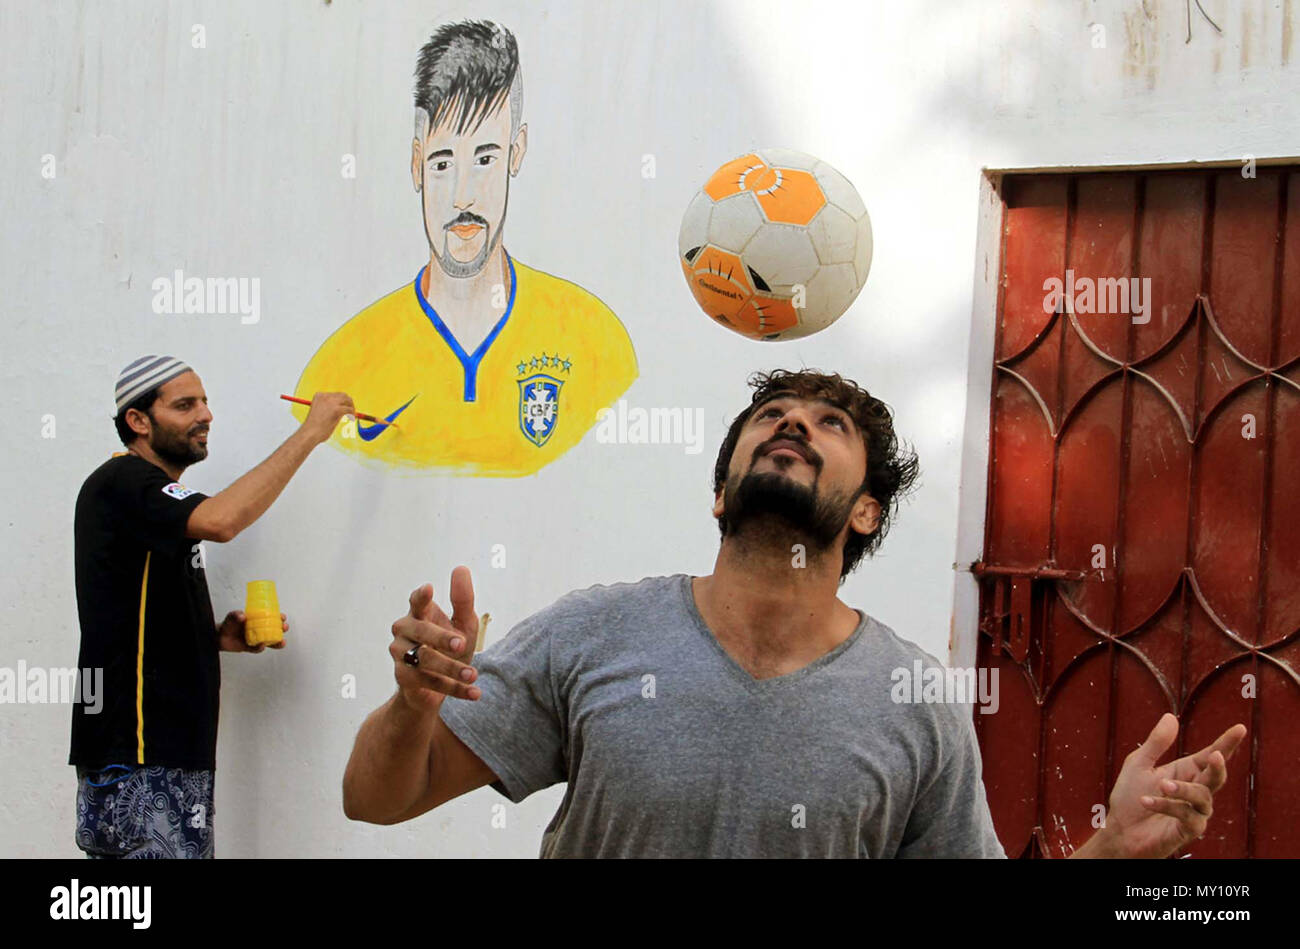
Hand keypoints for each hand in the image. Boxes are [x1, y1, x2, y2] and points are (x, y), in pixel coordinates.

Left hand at [218, 609, 288, 652]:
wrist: (218, 637)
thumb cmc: (228, 624)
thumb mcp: (232, 616)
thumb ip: (236, 615)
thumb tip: (243, 616)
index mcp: (257, 620)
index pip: (271, 618)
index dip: (278, 617)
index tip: (282, 617)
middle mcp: (258, 629)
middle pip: (274, 629)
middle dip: (282, 629)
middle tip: (284, 628)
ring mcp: (255, 639)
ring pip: (270, 641)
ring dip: (277, 642)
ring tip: (282, 642)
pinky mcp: (250, 647)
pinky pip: (257, 649)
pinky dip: (260, 648)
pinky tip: (262, 646)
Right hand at [301, 391, 355, 444]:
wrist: (309, 434)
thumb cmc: (313, 427)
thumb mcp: (319, 412)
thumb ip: (328, 408)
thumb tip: (342, 408)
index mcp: (319, 396)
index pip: (335, 395)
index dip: (342, 401)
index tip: (345, 408)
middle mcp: (325, 396)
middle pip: (343, 395)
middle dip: (349, 403)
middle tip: (351, 411)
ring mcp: (331, 402)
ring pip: (348, 401)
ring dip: (352, 408)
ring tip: (352, 416)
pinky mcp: (337, 409)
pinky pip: (349, 409)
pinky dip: (352, 414)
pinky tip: (352, 419)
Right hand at [389, 566, 480, 712]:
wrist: (436, 686)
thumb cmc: (449, 646)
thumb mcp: (463, 623)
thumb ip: (463, 599)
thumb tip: (461, 568)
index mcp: (418, 614)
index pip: (416, 601)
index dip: (420, 596)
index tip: (428, 589)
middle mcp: (404, 633)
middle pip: (419, 630)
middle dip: (440, 637)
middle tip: (461, 643)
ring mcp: (401, 656)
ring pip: (423, 659)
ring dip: (450, 668)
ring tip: (473, 674)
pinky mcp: (405, 679)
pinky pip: (430, 683)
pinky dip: (455, 689)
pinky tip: (474, 693)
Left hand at [1096, 713, 1245, 857]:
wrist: (1119, 830)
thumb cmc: (1130, 797)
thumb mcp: (1139, 764)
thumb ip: (1156, 743)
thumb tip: (1171, 717)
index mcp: (1185, 772)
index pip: (1210, 756)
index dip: (1226, 743)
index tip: (1240, 728)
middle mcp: (1194, 791)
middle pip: (1216, 777)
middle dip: (1218, 766)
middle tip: (1215, 755)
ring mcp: (1194, 812)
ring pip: (1202, 796)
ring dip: (1182, 789)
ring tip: (1162, 784)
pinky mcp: (1188, 831)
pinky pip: (1187, 816)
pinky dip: (1166, 806)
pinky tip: (1147, 800)